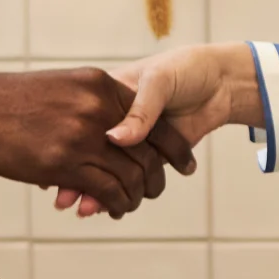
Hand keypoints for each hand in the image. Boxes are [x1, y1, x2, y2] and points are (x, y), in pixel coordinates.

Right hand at [0, 66, 191, 217]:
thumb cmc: (6, 100)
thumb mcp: (60, 88)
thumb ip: (91, 106)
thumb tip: (113, 134)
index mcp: (99, 84)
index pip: (152, 118)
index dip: (172, 144)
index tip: (182, 162)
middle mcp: (97, 107)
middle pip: (148, 149)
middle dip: (159, 175)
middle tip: (158, 190)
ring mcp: (82, 135)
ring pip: (132, 174)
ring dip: (138, 195)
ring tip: (132, 205)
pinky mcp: (64, 162)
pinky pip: (107, 190)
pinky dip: (117, 204)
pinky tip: (114, 209)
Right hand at [53, 43, 261, 218]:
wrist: (222, 82)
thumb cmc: (186, 70)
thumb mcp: (159, 80)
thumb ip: (140, 109)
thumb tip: (116, 139)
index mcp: (109, 94)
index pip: (86, 123)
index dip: (70, 143)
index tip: (56, 164)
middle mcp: (115, 119)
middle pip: (93, 153)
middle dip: (78, 177)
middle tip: (65, 199)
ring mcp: (132, 140)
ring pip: (108, 169)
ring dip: (94, 192)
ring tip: (82, 209)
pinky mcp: (150, 157)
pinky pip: (128, 178)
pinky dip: (114, 195)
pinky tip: (100, 207)